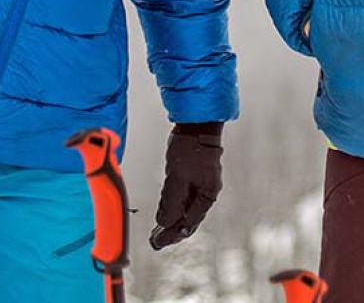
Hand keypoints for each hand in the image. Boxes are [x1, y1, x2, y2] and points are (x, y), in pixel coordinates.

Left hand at [149, 123, 223, 249]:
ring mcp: (201, 182)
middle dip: (172, 230)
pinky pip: (184, 195)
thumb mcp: (178, 177)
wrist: (197, 121)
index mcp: (207, 195)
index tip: (158, 242)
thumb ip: (171, 202)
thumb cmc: (190, 146)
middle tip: (155, 241)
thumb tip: (164, 224)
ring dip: (172, 218)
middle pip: (189, 217)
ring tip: (157, 230)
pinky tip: (164, 210)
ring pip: (186, 207)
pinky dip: (174, 205)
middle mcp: (206, 191)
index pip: (190, 222)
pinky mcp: (194, 173)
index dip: (173, 234)